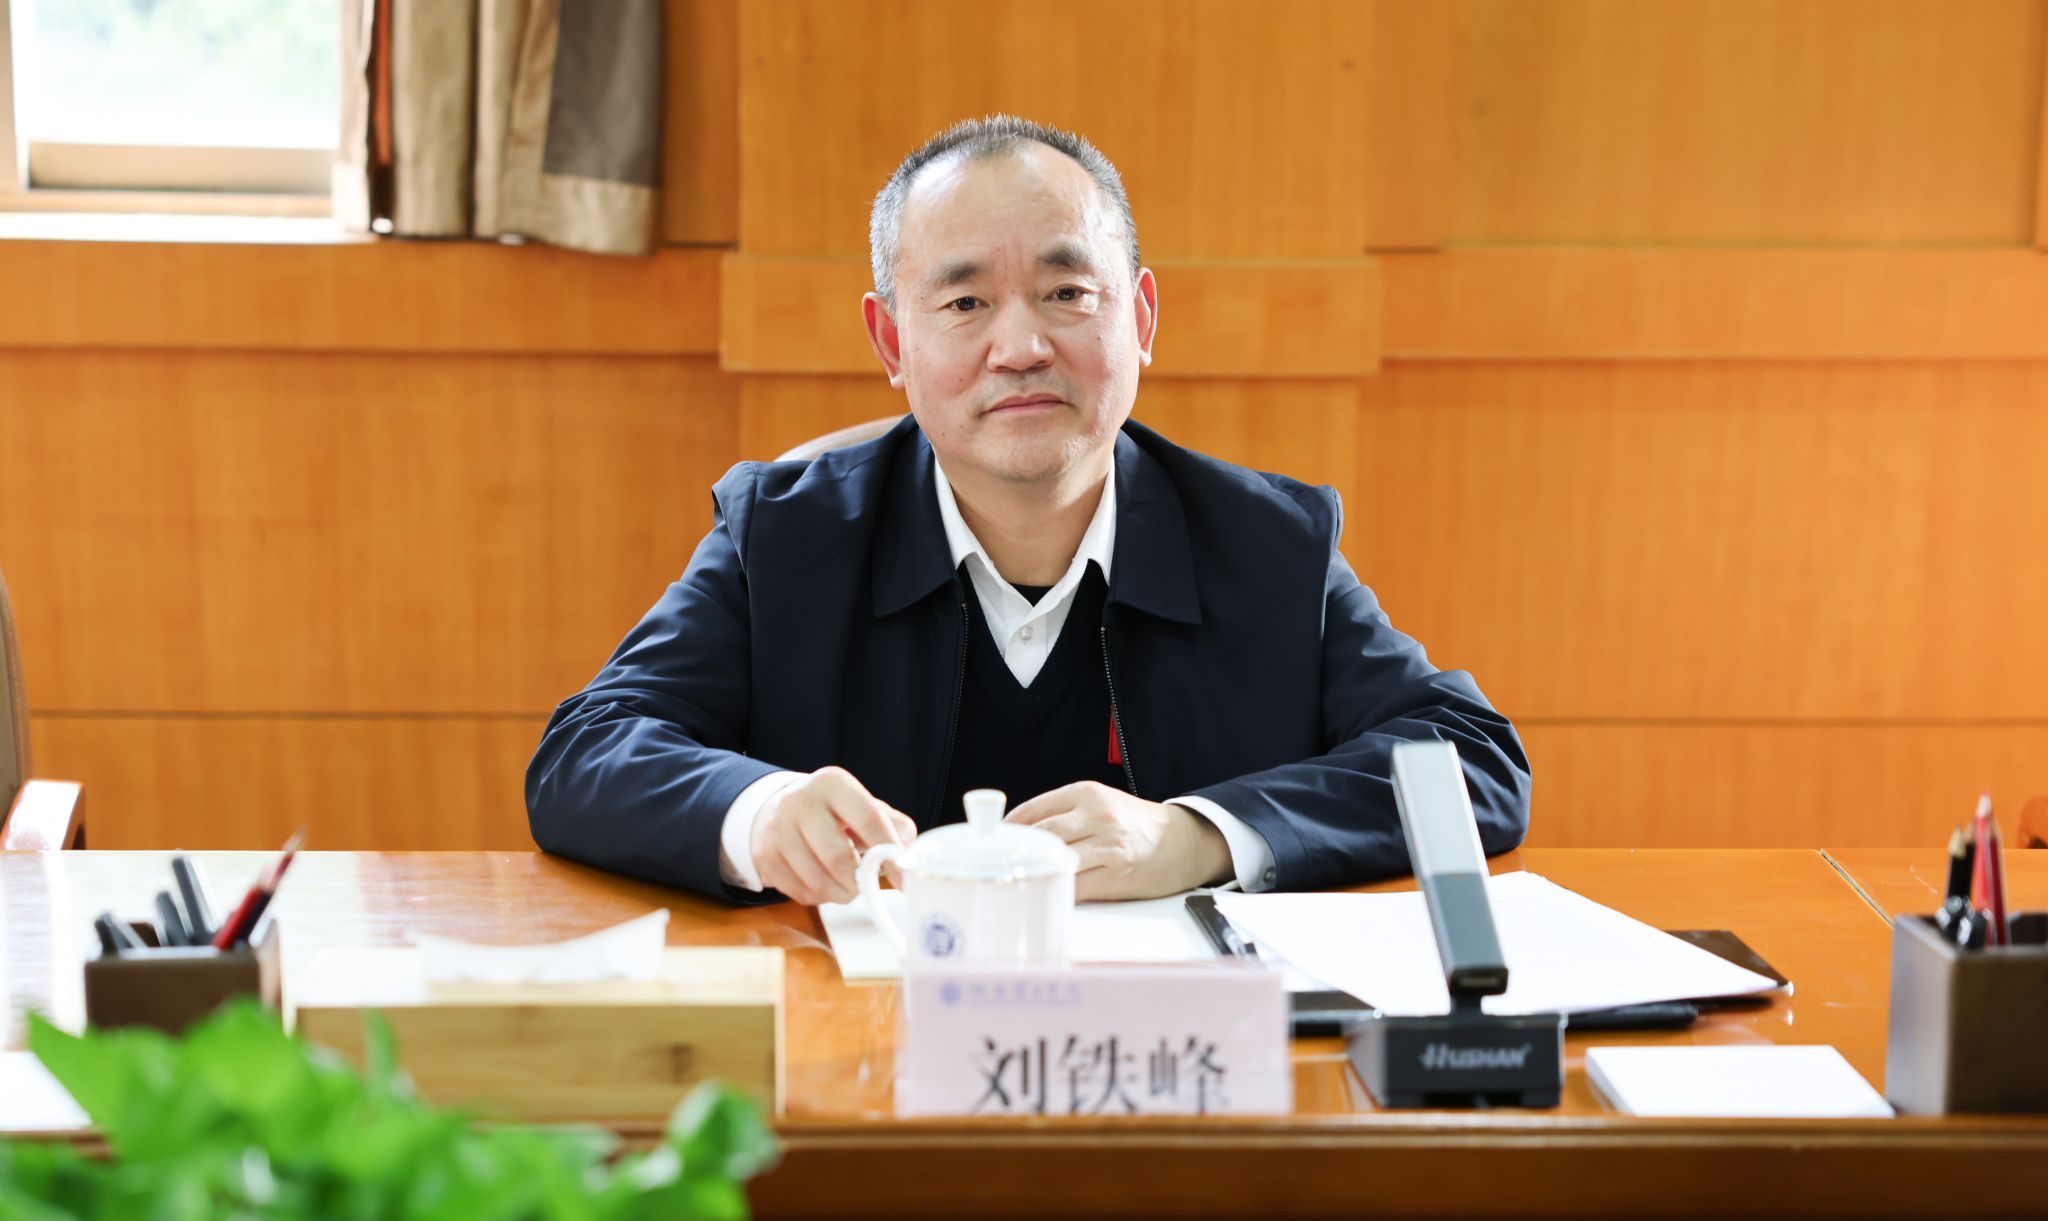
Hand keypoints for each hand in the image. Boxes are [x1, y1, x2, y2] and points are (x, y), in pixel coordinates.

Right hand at [751, 766, 915, 905]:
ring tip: (847, 886)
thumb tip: (907, 858)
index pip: (869, 819)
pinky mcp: (764, 855)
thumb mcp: (864, 806)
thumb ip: (894, 826)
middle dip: (860, 881)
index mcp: (833, 783)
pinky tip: (824, 884)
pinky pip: (799, 892)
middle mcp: (800, 801)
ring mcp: (777, 828)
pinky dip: (819, 897)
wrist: (779, 807)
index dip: (890, 854)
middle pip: (838, 857)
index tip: (903, 878)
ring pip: (818, 881)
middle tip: (868, 886)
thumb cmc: (833, 812)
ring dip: (841, 894)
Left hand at [1006, 782, 1231, 900]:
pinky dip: (1056, 892)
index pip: (1035, 809)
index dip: (1009, 828)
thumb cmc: (1135, 824)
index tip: (993, 841)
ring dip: (1033, 873)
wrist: (1182, 841)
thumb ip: (1064, 813)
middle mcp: (1098, 815)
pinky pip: (1076, 886)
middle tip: (997, 865)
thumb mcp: (1100, 803)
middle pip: (1042, 835)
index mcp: (1088, 793)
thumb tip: (1020, 834)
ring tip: (1014, 882)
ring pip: (1056, 860)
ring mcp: (1108, 846)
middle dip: (1016, 852)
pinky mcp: (1117, 874)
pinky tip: (1044, 894)